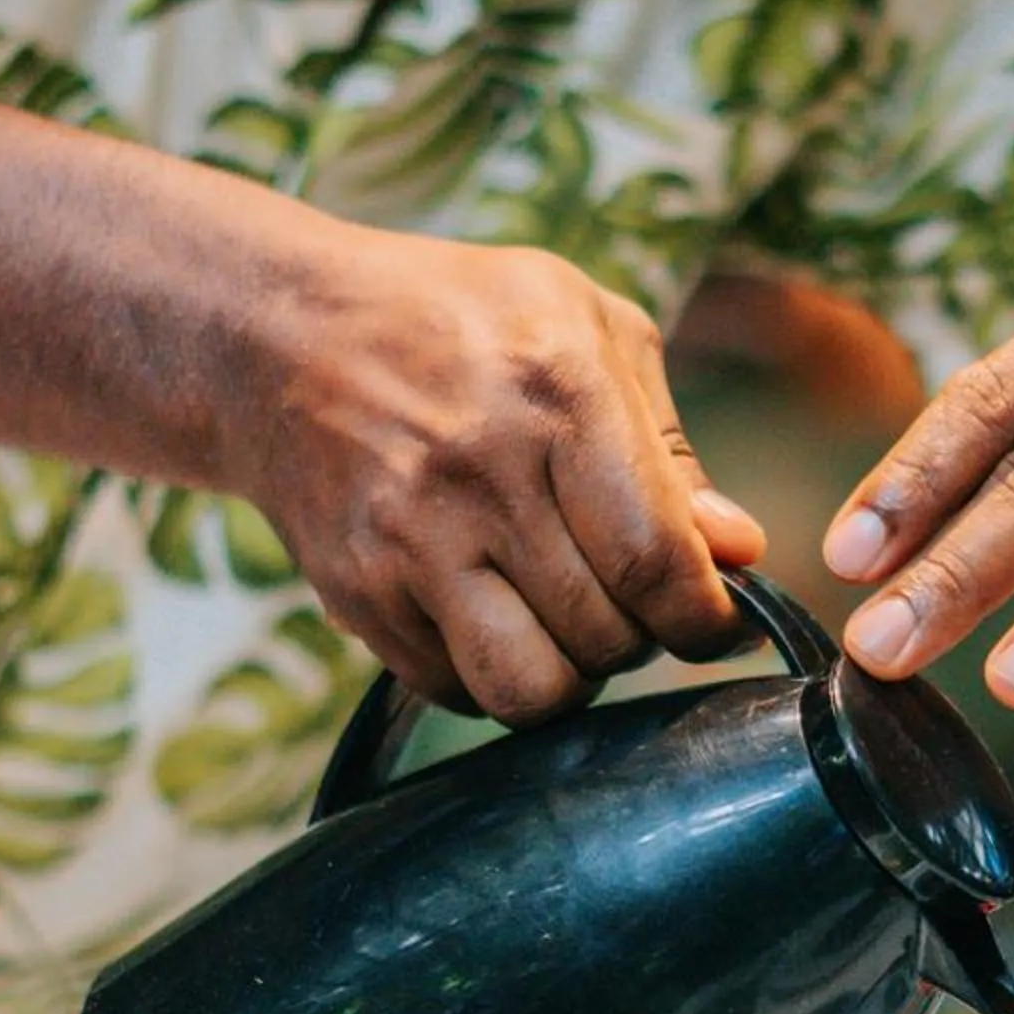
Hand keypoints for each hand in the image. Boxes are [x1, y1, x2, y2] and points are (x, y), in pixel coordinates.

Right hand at [229, 232, 764, 721]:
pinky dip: (490, 676)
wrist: (273, 337)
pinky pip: (456, 692)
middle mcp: (479, 472)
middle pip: (608, 636)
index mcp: (557, 389)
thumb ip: (670, 446)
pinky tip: (490, 613)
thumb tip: (740, 552)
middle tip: (626, 599)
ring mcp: (408, 542)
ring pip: (530, 693)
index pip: (657, 560)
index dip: (707, 618)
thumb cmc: (456, 320)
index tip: (717, 622)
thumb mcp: (585, 327)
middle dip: (640, 638)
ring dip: (568, 677)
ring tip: (565, 622)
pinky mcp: (356, 595)